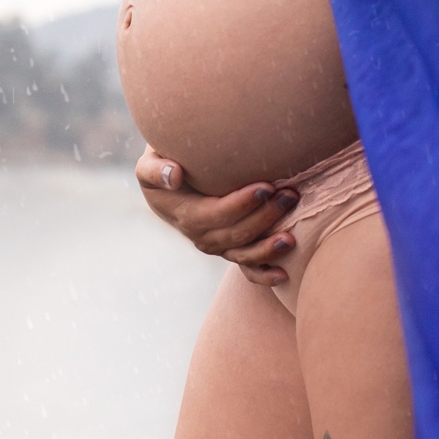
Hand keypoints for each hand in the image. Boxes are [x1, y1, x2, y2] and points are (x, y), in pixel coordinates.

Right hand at [134, 147, 298, 287]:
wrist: (171, 183)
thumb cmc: (164, 164)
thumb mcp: (148, 163)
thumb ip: (155, 169)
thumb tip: (174, 176)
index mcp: (185, 215)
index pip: (216, 214)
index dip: (241, 205)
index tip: (265, 187)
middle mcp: (202, 236)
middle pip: (236, 234)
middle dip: (265, 217)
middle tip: (290, 195)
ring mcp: (218, 246)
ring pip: (244, 255)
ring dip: (268, 249)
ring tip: (291, 238)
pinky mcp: (231, 249)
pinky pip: (246, 268)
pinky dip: (263, 275)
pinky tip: (283, 275)